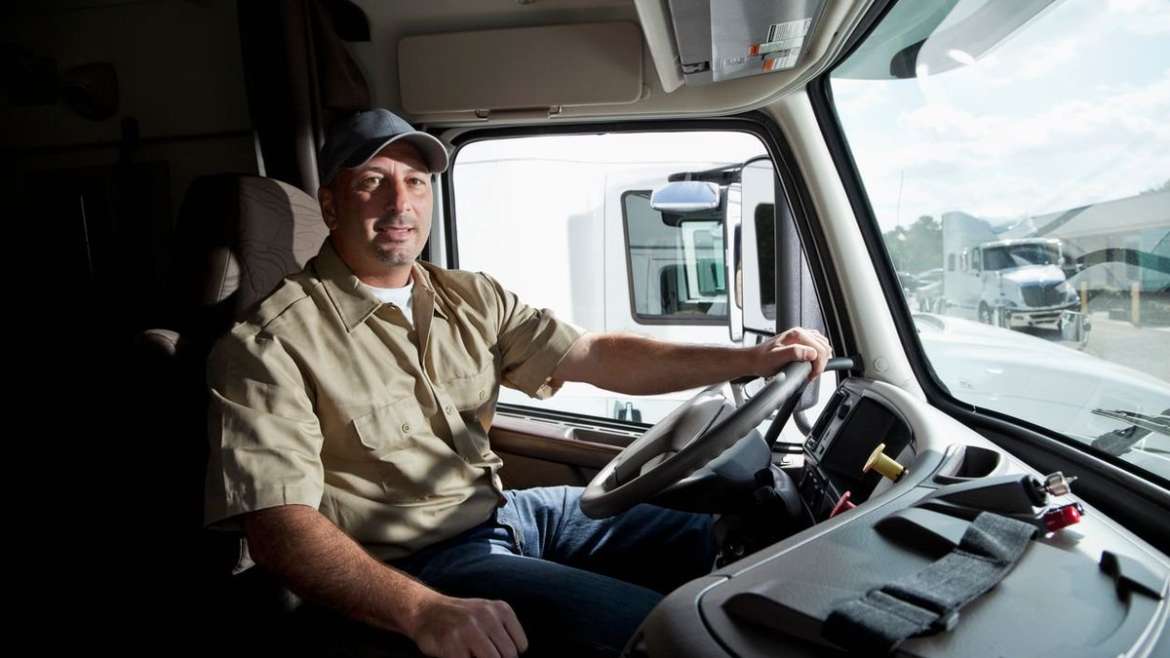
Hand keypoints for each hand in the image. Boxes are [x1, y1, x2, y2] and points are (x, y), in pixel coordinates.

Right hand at [407, 592, 528, 657]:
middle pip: (508, 656)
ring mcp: (469, 630)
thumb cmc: (462, 619)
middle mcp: (487, 617)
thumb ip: (504, 634)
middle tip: (479, 652)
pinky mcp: (453, 645)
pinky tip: (458, 653)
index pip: (520, 646)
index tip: (494, 649)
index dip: (507, 654)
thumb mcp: (488, 615)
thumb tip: (512, 657)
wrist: (426, 610)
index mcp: (501, 609)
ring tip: (471, 652)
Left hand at [754, 327, 832, 380]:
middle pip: (824, 347)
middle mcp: (800, 332)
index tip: (811, 375)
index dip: (818, 365)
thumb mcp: (776, 358)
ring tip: (810, 370)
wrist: (754, 360)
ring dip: (821, 360)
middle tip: (810, 374)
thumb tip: (811, 353)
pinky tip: (810, 364)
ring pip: (823, 346)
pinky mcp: (801, 341)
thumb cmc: (762, 360)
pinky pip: (818, 347)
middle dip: (820, 364)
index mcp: (797, 334)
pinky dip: (818, 356)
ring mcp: (801, 336)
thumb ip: (794, 353)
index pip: (820, 349)